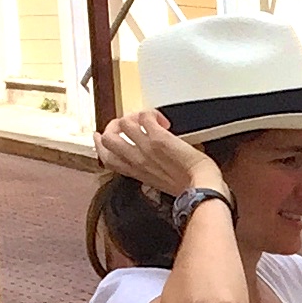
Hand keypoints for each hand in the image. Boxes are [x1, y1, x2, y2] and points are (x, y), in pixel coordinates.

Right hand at [95, 109, 225, 203]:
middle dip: (115, 126)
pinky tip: (163, 122)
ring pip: (123, 124)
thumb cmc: (189, 189)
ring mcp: (145, 148)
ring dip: (136, 117)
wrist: (202, 189)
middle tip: (132, 124)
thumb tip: (153, 163)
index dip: (99, 145)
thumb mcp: (160, 184)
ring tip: (152, 122)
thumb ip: (150, 172)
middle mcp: (136, 160)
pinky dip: (152, 114)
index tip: (100, 135)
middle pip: (107, 139)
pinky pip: (144, 116)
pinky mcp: (158, 138)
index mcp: (136, 172)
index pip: (106, 158)